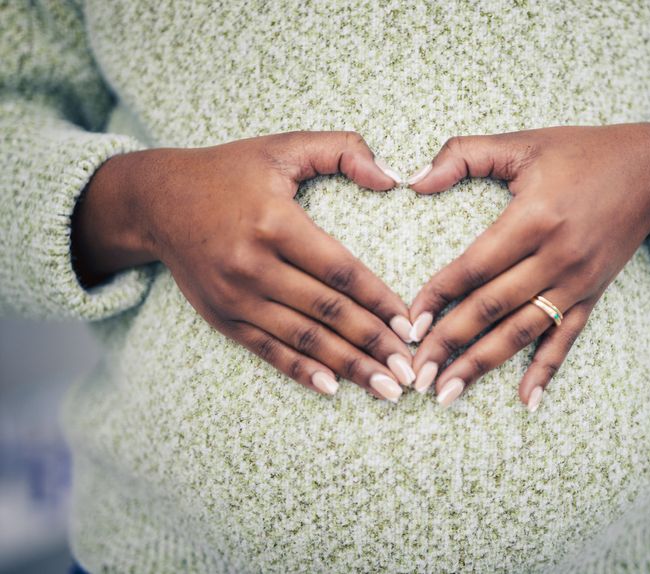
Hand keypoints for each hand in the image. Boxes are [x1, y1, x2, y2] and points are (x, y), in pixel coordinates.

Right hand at [72, 131, 416, 400]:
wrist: (155, 202)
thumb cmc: (228, 171)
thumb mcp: (283, 147)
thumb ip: (343, 149)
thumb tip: (393, 178)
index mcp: (275, 223)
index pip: (340, 272)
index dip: (379, 301)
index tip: (411, 325)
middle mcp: (253, 265)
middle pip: (327, 313)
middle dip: (374, 345)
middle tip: (411, 372)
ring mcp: (235, 296)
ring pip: (303, 339)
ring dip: (348, 367)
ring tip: (386, 389)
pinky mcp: (223, 317)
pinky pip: (269, 350)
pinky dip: (302, 371)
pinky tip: (333, 388)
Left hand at [405, 124, 649, 408]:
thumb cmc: (582, 152)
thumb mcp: (523, 141)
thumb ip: (463, 154)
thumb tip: (412, 181)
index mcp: (534, 218)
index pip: (474, 267)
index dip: (438, 296)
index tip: (408, 324)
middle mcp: (556, 257)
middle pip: (491, 308)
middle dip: (448, 343)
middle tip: (414, 374)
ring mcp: (577, 281)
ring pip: (521, 332)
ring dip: (482, 365)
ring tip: (447, 393)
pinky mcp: (592, 295)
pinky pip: (565, 338)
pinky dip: (546, 371)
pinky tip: (525, 400)